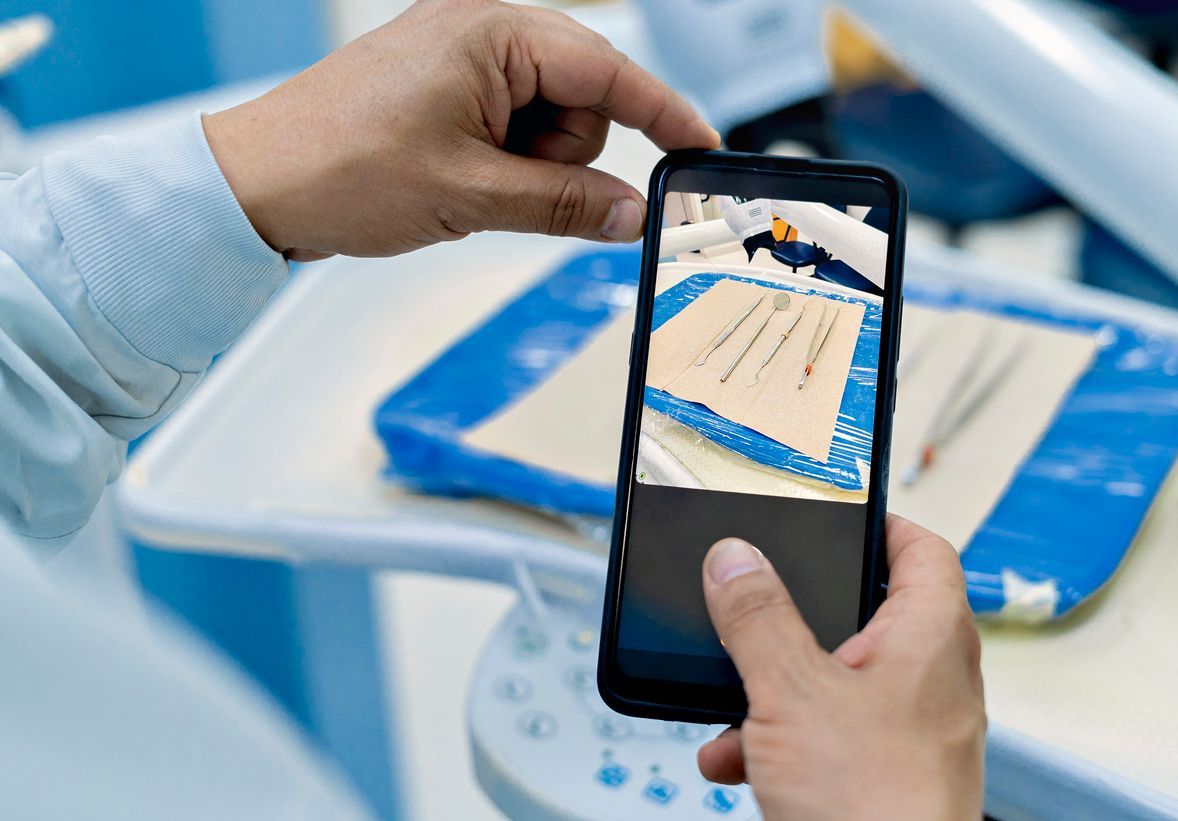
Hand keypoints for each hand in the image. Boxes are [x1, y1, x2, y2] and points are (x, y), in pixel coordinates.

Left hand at [203, 0, 717, 260]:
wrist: (257, 185)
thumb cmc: (340, 166)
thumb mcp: (470, 194)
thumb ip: (566, 205)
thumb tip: (633, 214)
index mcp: (492, 32)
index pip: (608, 69)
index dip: (662, 114)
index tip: (702, 147)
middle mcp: (482, 34)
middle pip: (583, 100)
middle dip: (563, 154)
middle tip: (507, 184)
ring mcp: (463, 64)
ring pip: (551, 125)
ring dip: (529, 168)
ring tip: (467, 184)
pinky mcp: (449, 96)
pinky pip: (513, 134)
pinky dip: (505, 166)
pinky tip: (460, 182)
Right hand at [698, 515, 985, 820]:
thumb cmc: (877, 812)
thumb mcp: (793, 693)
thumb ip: (758, 618)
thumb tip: (735, 559)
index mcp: (929, 639)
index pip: (923, 549)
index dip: (881, 522)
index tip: (835, 513)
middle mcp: (928, 681)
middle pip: (864, 614)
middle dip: (794, 619)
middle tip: (757, 604)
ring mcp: (906, 732)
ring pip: (833, 680)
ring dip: (774, 688)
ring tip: (735, 699)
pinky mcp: (878, 778)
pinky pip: (824, 736)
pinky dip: (777, 740)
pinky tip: (736, 760)